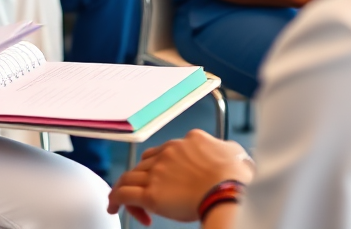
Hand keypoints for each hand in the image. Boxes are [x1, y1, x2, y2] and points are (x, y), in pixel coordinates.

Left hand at [107, 130, 253, 225]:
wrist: (229, 191)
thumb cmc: (237, 178)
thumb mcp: (237, 155)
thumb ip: (229, 152)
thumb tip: (235, 157)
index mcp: (188, 142)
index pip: (165, 151)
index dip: (163, 168)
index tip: (167, 183)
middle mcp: (169, 152)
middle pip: (145, 164)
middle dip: (143, 180)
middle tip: (148, 199)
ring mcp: (159, 172)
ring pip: (130, 176)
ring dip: (126, 190)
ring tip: (123, 204)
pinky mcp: (152, 193)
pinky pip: (124, 193)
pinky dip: (115, 198)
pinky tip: (113, 207)